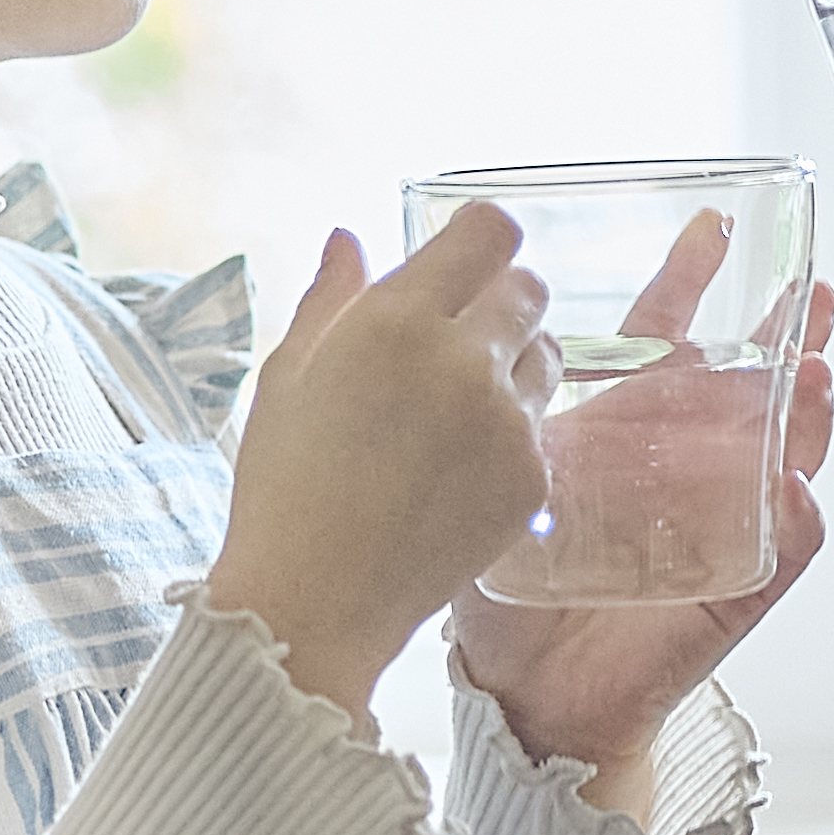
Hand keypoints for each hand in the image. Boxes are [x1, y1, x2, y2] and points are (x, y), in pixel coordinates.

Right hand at [204, 202, 550, 711]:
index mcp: (397, 321)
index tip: (463, 259)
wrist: (316, 601)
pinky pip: (543, 427)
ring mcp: (508, 423)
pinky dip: (513, 432)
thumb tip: (350, 238)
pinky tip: (460, 465)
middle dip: (500, 299)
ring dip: (516, 360)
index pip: (488, 232)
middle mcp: (465, 360)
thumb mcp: (288, 377)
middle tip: (458, 337)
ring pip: (549, 354)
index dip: (480, 238)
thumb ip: (330, 298)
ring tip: (460, 404)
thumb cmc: (284, 485)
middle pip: (529, 289)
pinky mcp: (532, 479)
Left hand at [445, 230, 833, 802]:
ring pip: (781, 459)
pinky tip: (799, 490)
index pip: (665, 342)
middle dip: (785, 337)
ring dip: (807, 418)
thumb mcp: (488, 487)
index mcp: (622, 439)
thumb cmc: (502, 600)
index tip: (711, 221)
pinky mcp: (728, 595)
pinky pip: (778, 557)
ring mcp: (714, 532)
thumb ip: (470, 418)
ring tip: (817, 374)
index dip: (689, 282)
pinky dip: (794, 525)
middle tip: (812, 290)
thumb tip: (421, 321)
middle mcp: (678, 474)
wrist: (522, 700)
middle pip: (746, 389)